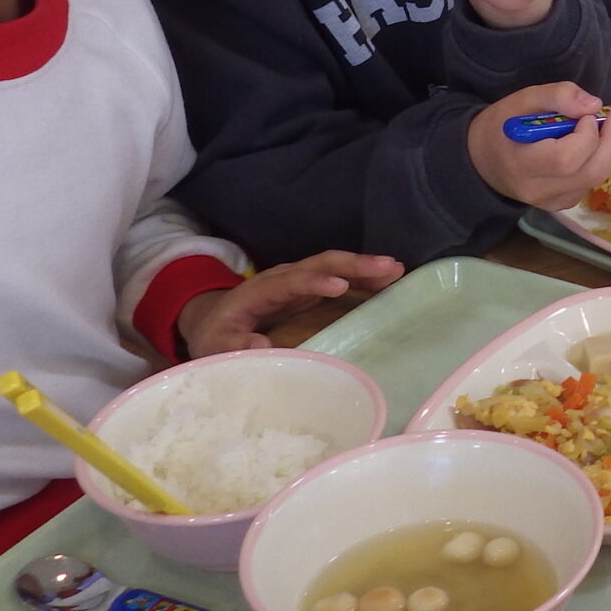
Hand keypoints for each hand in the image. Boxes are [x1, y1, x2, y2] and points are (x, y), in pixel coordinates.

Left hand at [175, 251, 404, 356]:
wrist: (213, 320)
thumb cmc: (216, 336)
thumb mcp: (216, 346)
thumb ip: (234, 346)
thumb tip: (259, 344)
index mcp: (259, 292)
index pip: (290, 282)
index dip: (314, 283)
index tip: (340, 286)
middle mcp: (282, 278)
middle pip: (320, 264)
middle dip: (354, 264)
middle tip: (388, 267)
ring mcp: (298, 281)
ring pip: (335, 266)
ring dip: (365, 267)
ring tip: (397, 270)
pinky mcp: (310, 289)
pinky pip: (340, 277)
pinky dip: (363, 278)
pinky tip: (387, 280)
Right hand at [467, 83, 610, 209]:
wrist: (482, 161)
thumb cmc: (502, 126)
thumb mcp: (521, 100)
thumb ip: (556, 96)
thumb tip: (594, 104)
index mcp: (521, 165)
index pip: (565, 159)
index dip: (585, 135)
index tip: (585, 114)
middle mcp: (538, 191)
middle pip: (590, 172)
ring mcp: (551, 203)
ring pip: (595, 178)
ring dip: (609, 149)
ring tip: (608, 125)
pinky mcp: (561, 205)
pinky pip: (590, 183)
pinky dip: (600, 160)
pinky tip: (595, 143)